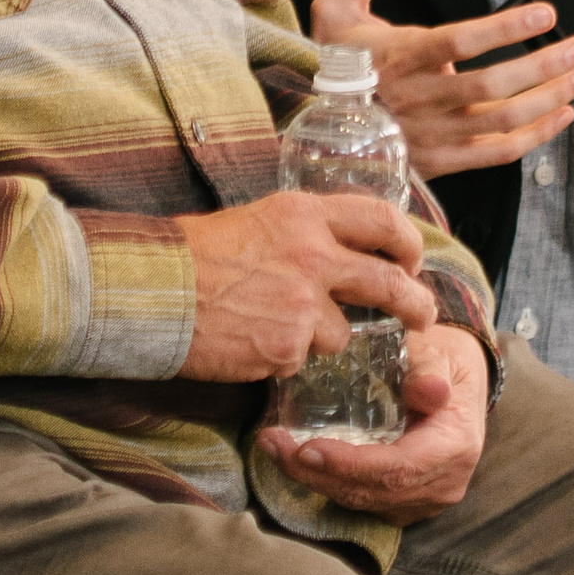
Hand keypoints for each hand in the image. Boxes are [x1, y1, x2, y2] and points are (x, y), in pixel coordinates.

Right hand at [176, 190, 436, 381]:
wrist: (152, 290)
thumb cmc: (192, 254)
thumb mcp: (257, 220)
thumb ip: (302, 235)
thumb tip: (336, 253)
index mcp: (306, 215)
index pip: (382, 221)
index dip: (407, 243)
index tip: (412, 260)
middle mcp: (314, 255)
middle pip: (389, 282)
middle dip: (415, 303)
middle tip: (421, 315)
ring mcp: (304, 304)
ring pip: (342, 333)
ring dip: (320, 337)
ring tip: (274, 326)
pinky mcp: (288, 346)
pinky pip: (301, 359)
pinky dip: (283, 357)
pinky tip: (251, 343)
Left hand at [260, 324, 488, 523]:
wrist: (458, 386)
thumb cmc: (444, 364)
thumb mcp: (439, 356)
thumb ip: (429, 371)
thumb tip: (430, 391)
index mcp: (456, 448)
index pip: (396, 469)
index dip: (349, 465)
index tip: (306, 449)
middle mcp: (443, 484)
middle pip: (371, 491)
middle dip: (316, 474)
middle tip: (272, 445)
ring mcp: (425, 500)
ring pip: (361, 501)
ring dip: (314, 480)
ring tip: (275, 449)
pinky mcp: (406, 503)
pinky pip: (362, 501)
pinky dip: (328, 483)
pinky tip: (298, 461)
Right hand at [311, 0, 573, 177]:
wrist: (314, 126)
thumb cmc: (332, 60)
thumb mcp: (337, 4)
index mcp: (397, 56)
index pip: (458, 42)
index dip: (505, 28)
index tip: (547, 12)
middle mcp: (417, 98)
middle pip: (489, 86)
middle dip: (544, 66)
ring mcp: (429, 135)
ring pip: (499, 121)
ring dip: (550, 98)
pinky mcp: (440, 161)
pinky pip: (495, 154)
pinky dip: (535, 137)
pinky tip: (563, 114)